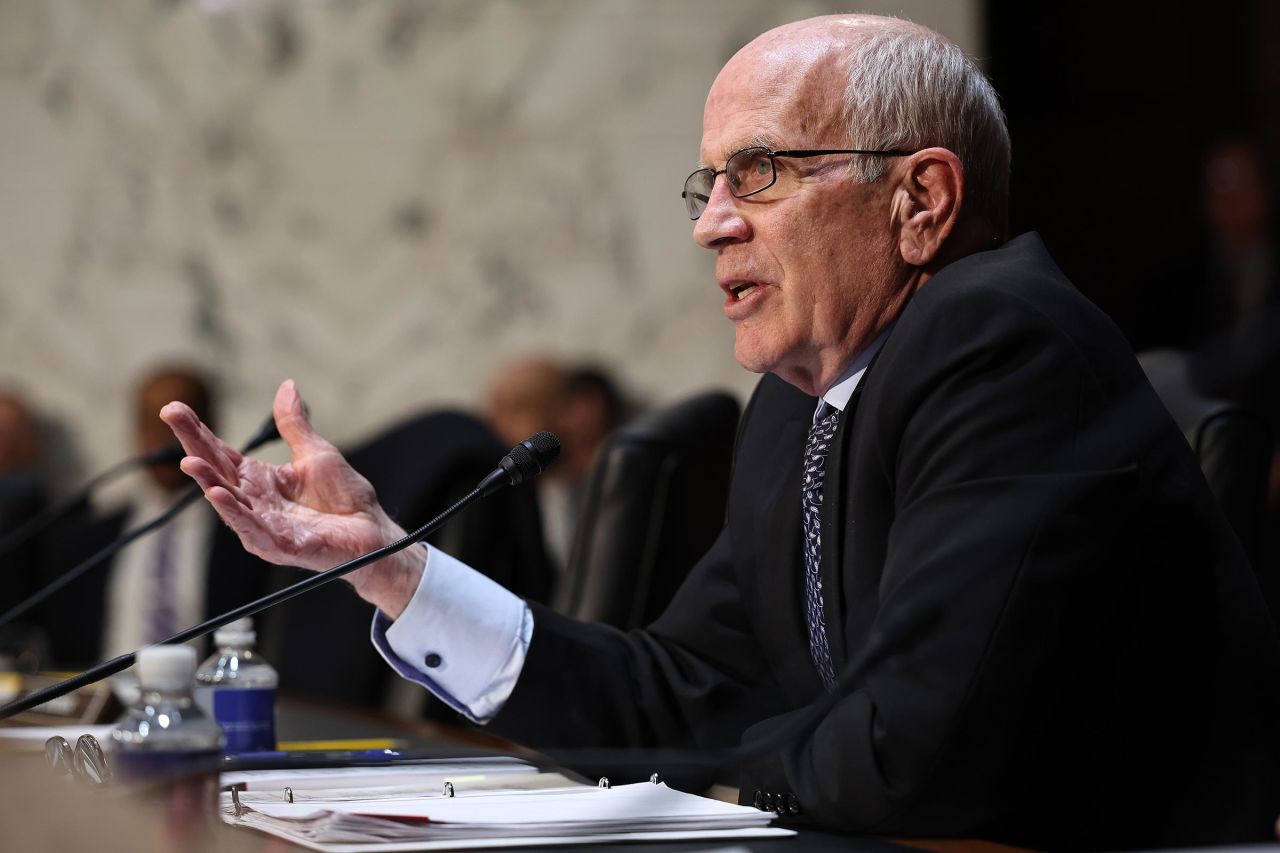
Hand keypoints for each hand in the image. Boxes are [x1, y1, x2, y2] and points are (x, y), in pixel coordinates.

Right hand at [159, 379, 422, 617]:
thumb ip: (294, 425)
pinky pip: (253, 529)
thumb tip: (287, 386)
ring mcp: (264, 526)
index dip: (198, 431)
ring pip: (228, 503)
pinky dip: (235, 513)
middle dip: (192, 445)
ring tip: (190, 461)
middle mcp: (254, 503)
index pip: (221, 454)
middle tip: (170, 415)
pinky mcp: (281, 545)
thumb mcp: (316, 452)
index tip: (173, 408)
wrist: (373, 531)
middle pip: (216, 472)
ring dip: (208, 483)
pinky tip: (219, 495)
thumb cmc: (345, 499)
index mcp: (260, 481)